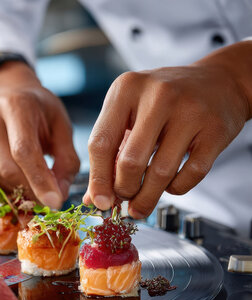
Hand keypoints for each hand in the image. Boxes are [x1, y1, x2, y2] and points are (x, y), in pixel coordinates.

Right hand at [0, 61, 79, 208]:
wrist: (4, 87)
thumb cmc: (38, 108)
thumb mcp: (61, 125)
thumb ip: (66, 159)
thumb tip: (60, 194)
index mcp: (18, 106)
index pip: (24, 151)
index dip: (39, 180)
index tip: (55, 203)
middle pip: (7, 167)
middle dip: (29, 190)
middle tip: (47, 199)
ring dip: (14, 189)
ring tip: (32, 189)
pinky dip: (1, 183)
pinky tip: (15, 180)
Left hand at [83, 41, 251, 217]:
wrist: (218, 81)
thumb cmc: (162, 102)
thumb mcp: (129, 112)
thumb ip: (109, 150)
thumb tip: (95, 197)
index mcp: (126, 89)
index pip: (101, 143)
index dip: (98, 179)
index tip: (100, 202)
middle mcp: (158, 96)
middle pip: (130, 162)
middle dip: (124, 190)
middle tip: (124, 199)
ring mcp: (190, 111)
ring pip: (160, 172)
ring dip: (147, 197)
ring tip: (141, 204)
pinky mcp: (215, 129)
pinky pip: (191, 174)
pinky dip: (176, 188)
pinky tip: (170, 186)